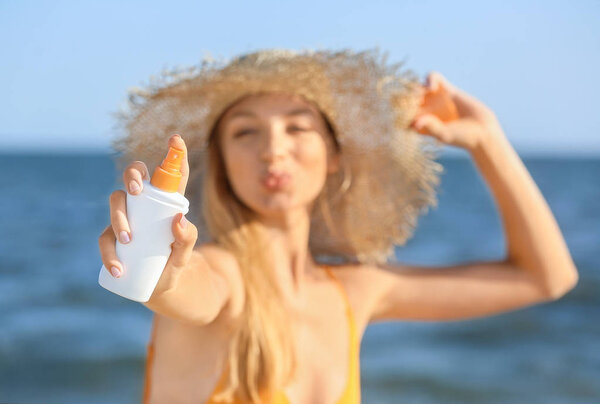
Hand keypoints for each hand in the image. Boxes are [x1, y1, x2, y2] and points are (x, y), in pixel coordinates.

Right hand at [98, 134, 197, 287]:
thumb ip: (187, 237)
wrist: (159, 287)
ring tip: (129, 239)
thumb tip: (178, 218)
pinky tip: (117, 268)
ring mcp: (126, 219)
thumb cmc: (174, 262)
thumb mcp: (185, 253)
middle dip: (132, 176)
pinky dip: (110, 253)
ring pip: (116, 202)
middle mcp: (144, 205)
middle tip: (137, 191)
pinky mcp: (113, 238)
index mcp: (167, 202)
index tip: (176, 139)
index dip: (174, 154)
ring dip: (119, 217)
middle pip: (133, 177)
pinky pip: (105, 238)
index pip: (170, 175)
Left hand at [410, 72, 504, 150]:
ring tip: (423, 94)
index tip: (405, 110)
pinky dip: (430, 78)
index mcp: (419, 123)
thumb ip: (430, 127)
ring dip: (416, 87)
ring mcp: (435, 99)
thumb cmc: (462, 138)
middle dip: (406, 97)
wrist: (483, 131)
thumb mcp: (444, 134)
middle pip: (406, 98)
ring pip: (417, 86)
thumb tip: (415, 123)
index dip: (399, 110)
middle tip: (414, 101)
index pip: (401, 114)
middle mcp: (425, 111)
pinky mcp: (447, 89)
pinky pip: (433, 77)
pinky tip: (432, 87)